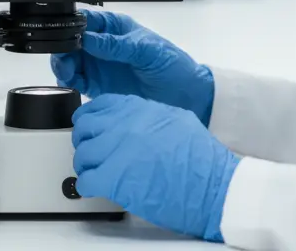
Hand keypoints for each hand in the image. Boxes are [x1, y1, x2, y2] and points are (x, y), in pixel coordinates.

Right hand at [50, 8, 214, 123]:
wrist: (188, 99)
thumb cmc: (174, 66)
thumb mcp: (147, 50)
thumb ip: (117, 45)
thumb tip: (90, 39)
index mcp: (116, 27)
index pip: (87, 19)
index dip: (73, 23)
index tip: (66, 32)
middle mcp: (104, 45)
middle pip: (72, 40)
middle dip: (63, 46)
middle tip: (64, 56)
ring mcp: (101, 66)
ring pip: (70, 60)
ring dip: (63, 63)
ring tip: (68, 70)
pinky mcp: (99, 88)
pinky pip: (76, 82)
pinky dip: (69, 81)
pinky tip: (71, 82)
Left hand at [72, 93, 238, 241]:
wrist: (214, 186)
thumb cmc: (202, 158)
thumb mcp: (175, 119)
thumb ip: (149, 116)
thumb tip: (133, 123)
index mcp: (138, 109)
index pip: (99, 105)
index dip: (90, 118)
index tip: (90, 128)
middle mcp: (124, 124)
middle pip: (84, 127)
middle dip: (83, 141)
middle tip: (90, 152)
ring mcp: (117, 150)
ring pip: (82, 154)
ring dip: (84, 166)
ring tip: (92, 173)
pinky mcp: (115, 179)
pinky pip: (86, 180)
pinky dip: (86, 186)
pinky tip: (95, 189)